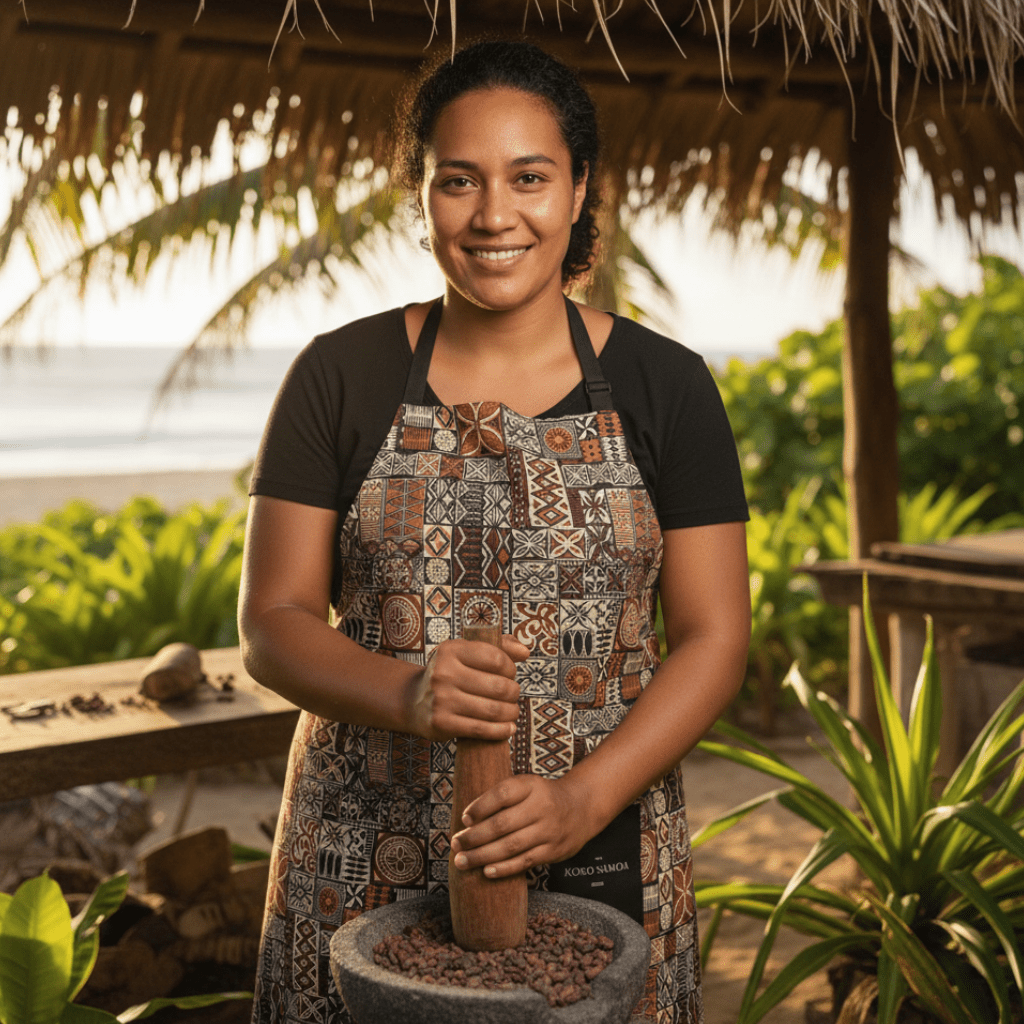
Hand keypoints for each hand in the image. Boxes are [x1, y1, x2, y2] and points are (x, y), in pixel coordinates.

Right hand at [406, 635, 528, 741]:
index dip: (510, 669)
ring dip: (511, 712)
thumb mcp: (467, 653)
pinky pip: (481, 729)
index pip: (496, 658)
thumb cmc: (449, 675)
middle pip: (498, 686)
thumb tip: (525, 652)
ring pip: (493, 710)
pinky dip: (501, 730)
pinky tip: (508, 728)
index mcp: (451, 650)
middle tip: (512, 696)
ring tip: (512, 712)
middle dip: (513, 693)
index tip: (509, 675)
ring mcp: (441, 699)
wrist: (414, 702)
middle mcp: (443, 672)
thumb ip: (499, 647)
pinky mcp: (442, 723)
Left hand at [449, 773, 594, 878]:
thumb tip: (468, 821)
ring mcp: (548, 830)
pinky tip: (487, 871)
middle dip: (474, 837)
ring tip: (462, 861)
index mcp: (531, 786)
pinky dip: (504, 868)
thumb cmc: (542, 797)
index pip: (502, 793)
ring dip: (483, 856)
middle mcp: (541, 807)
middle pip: (502, 824)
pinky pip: (525, 861)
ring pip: (511, 846)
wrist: (581, 807)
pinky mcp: (553, 850)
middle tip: (455, 844)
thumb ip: (502, 797)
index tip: (464, 819)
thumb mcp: (526, 785)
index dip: (480, 806)